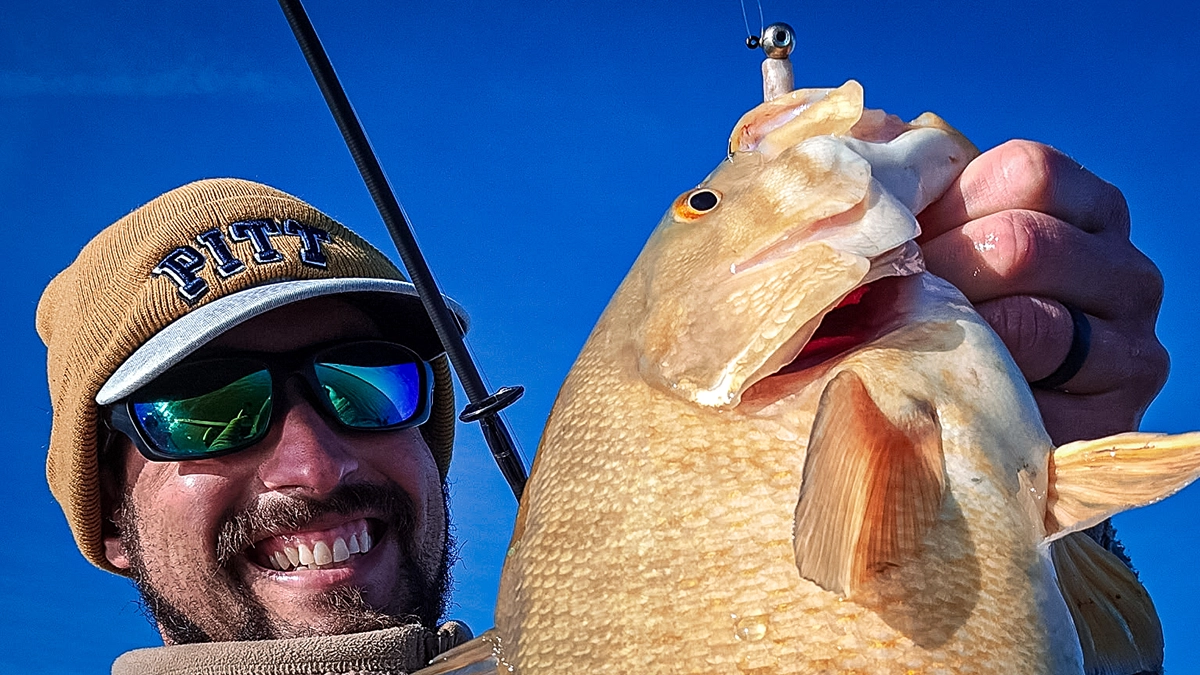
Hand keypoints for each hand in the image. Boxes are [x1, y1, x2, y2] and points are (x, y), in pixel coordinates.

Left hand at [917, 140, 1167, 443]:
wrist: (979, 421)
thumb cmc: (950, 311)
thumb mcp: (948, 241)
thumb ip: (929, 203)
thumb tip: (877, 175)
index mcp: (1094, 210)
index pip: (1029, 172)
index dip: (949, 206)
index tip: (908, 243)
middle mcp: (1130, 274)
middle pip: (1022, 243)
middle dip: (939, 274)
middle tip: (894, 302)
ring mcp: (1133, 349)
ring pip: (1030, 322)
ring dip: (952, 335)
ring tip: (914, 347)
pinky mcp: (1113, 420)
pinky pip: (1028, 397)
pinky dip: (973, 395)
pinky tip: (948, 394)